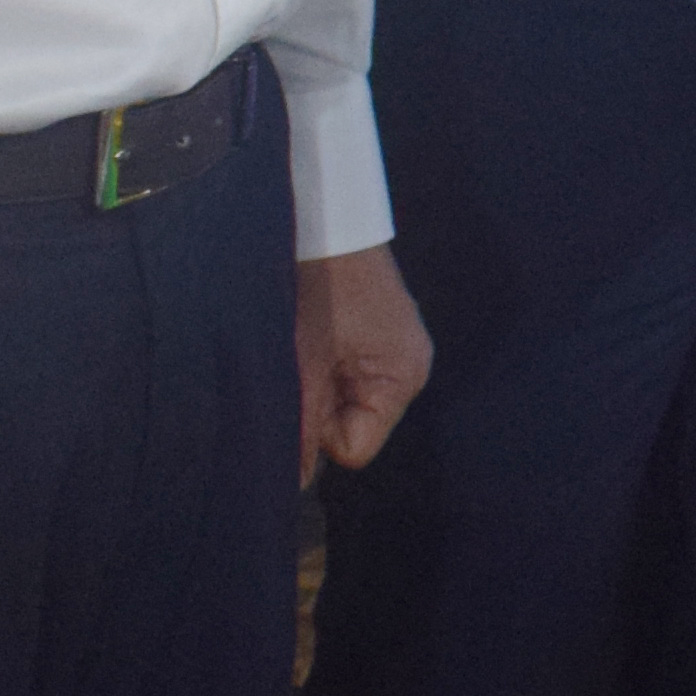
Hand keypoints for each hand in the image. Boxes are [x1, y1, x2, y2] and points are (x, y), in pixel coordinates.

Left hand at [295, 244, 432, 485]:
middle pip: (350, 425)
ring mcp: (394, 346)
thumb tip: (287, 483)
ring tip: (301, 342)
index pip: (355, 448)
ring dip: (314, 383)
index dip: (317, 432)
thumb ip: (298, 427)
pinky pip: (343, 372)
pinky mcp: (375, 330)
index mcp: (402, 376)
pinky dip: (319, 362)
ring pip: (341, 399)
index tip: (299, 390)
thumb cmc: (316, 280)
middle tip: (295, 364)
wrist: (321, 212)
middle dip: (315, 406)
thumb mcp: (300, 361)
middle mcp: (408, 366)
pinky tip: (309, 331)